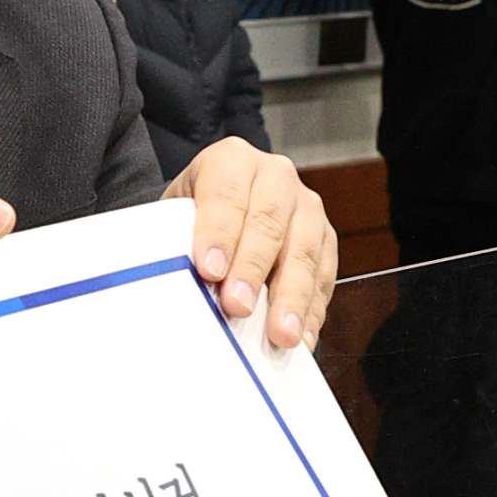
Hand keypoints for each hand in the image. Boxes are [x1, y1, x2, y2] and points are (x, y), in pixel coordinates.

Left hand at [164, 137, 337, 349]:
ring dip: (291, 297)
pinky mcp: (324, 237)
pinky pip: (323, 273)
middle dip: (252, 270)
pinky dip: (312, 309)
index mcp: (231, 161)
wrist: (219, 209)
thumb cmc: (192, 215)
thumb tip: (172, 282)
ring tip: (280, 333)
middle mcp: (274, 177)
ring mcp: (304, 206)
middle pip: (268, 223)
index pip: (225, 196)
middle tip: (238, 306)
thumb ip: (173, 239)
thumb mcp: (174, 215)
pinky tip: (301, 335)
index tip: (209, 271)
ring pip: (303, 250)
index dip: (218, 234)